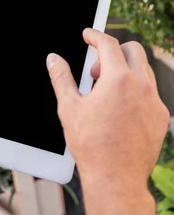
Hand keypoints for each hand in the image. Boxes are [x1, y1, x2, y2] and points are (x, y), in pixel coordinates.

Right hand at [46, 30, 168, 188]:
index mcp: (118, 79)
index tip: (88, 35)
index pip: (109, 44)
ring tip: (105, 93)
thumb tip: (54, 59)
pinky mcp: (160, 117)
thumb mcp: (69, 107)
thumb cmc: (92, 145)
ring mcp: (154, 102)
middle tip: (96, 71)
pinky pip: (150, 92)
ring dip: (125, 71)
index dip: (95, 36)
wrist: (116, 179)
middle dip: (114, 51)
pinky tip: (119, 109)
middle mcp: (142, 86)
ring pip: (143, 71)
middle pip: (133, 50)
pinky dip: (135, 91)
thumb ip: (61, 77)